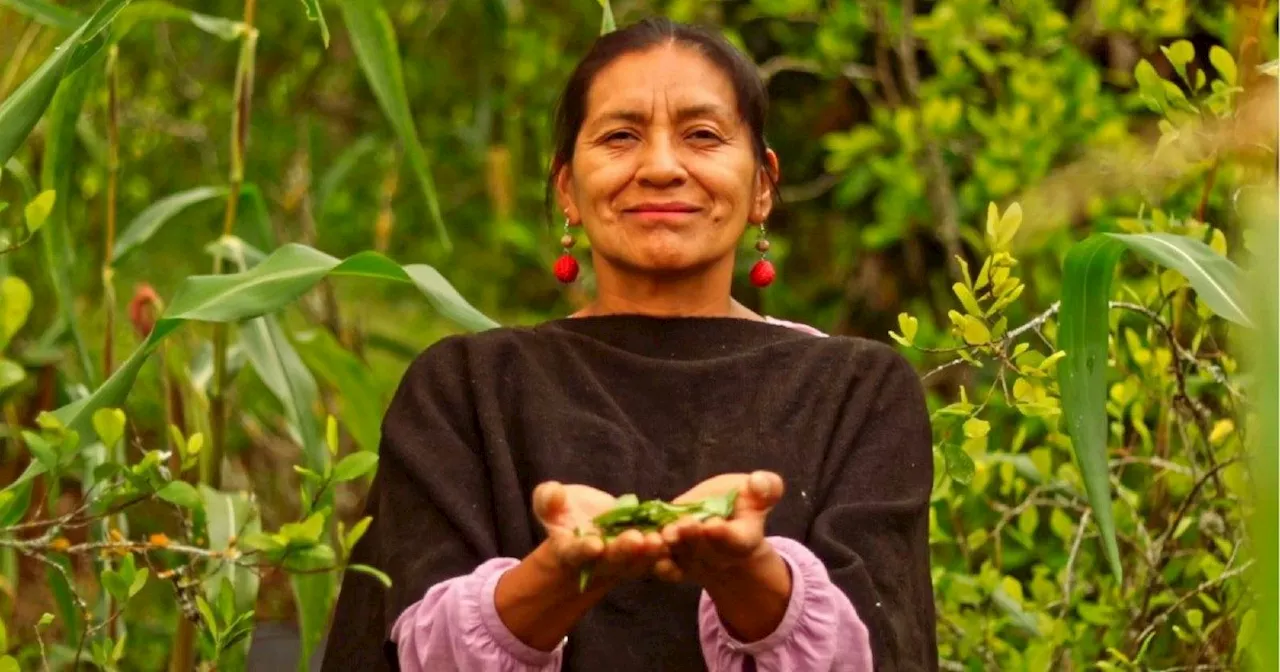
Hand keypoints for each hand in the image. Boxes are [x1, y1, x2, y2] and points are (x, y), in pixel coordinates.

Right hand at [532, 481, 667, 589]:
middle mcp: (600, 562)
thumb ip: (548, 499)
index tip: (594, 545)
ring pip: (639, 560)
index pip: (576, 554)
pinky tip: (680, 538)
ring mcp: (625, 561)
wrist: (589, 526)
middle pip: (613, 560)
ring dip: (651, 552)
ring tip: (660, 539)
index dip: (584, 551)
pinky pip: (659, 555)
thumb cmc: (565, 513)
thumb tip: (555, 494)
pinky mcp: (645, 553)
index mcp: (572, 552)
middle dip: (624, 551)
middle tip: (636, 540)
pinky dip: (670, 549)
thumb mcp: (549, 502)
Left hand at [652, 471, 784, 585]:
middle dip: (691, 538)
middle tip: (680, 526)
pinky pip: (663, 566)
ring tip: (660, 534)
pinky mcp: (674, 564)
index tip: (712, 525)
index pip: (735, 540)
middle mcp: (719, 557)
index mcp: (744, 539)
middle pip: (704, 550)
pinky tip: (643, 548)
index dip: (724, 535)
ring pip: (680, 557)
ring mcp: (695, 563)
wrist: (724, 526)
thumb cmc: (742, 504)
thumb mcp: (759, 493)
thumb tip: (758, 481)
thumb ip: (766, 487)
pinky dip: (652, 559)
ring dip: (669, 548)